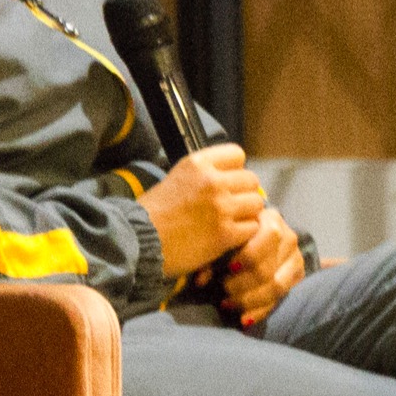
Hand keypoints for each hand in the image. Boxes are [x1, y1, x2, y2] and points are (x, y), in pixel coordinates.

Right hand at [143, 143, 268, 280]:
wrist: (138, 242)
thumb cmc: (153, 213)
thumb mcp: (176, 178)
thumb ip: (205, 173)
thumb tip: (233, 176)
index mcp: (198, 163)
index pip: (237, 154)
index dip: (235, 169)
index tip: (227, 181)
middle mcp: (212, 181)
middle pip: (251, 180)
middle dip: (244, 193)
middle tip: (231, 206)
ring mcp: (221, 207)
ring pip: (257, 203)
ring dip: (247, 214)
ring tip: (231, 222)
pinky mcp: (225, 233)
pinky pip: (253, 227)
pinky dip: (244, 234)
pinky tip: (229, 237)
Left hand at [220, 208, 309, 329]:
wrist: (260, 235)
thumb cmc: (235, 235)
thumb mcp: (224, 238)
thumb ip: (212, 256)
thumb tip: (201, 280)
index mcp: (271, 220)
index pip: (269, 237)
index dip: (248, 256)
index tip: (228, 269)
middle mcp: (289, 237)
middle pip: (269, 268)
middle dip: (242, 285)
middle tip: (223, 290)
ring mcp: (295, 258)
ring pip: (276, 287)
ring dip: (249, 300)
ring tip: (228, 303)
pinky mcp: (298, 276)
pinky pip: (279, 299)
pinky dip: (260, 312)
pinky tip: (243, 319)